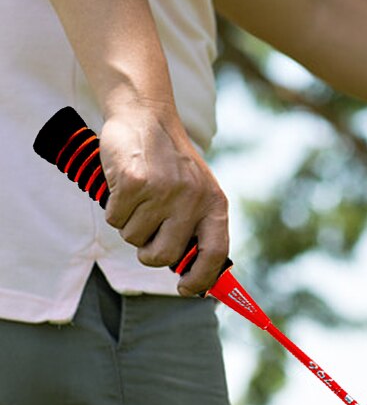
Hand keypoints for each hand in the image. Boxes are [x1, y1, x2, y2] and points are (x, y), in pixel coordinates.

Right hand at [100, 106, 228, 296]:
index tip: (186, 289)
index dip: (201, 279)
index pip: (215, 255)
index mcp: (215, 206)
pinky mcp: (133, 183)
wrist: (146, 116)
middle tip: (146, 236)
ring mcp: (163, 192)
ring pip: (134, 238)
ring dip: (129, 225)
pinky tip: (124, 188)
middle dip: (148, 253)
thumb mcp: (199, 193)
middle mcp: (192, 200)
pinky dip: (113, 209)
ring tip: (138, 200)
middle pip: (163, 256)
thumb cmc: (172, 164)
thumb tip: (195, 277)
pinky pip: (115, 219)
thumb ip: (199, 228)